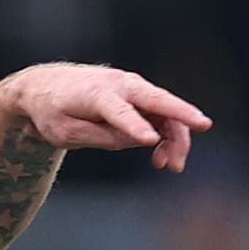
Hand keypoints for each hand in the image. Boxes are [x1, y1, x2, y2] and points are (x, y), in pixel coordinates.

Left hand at [0, 66, 214, 171]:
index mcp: (96, 94)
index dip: (136, 126)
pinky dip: (166, 134)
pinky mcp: (135, 94)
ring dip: (175, 136)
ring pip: (165, 108)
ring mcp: (130, 86)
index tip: (152, 140)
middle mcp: (118, 84)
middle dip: (183, 113)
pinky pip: (159, 113)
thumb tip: (140, 139)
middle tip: (204, 126)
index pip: (120, 111)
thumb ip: (102, 137)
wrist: (44, 86)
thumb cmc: (52, 110)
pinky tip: (160, 156)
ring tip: (171, 165)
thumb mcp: (66, 133)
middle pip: (157, 99)